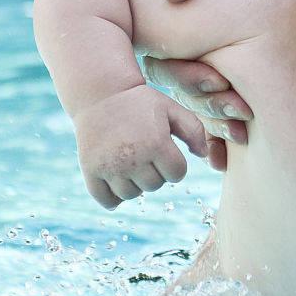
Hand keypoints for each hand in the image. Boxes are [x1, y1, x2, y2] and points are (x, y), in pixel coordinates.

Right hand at [74, 86, 206, 209]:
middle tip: (144, 150)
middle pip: (154, 185)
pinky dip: (113, 196)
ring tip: (129, 160)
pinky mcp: (91, 171)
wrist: (101, 95)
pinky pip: (108, 200)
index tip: (164, 148)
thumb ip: (193, 130)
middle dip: (154, 170)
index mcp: (156, 143)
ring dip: (134, 182)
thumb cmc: (140, 102)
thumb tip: (204, 156)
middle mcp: (133, 158)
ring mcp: (110, 166)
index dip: (174, 162)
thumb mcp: (170, 108)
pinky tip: (115, 179)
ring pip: (132, 195)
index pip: (176, 174)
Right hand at [143, 0, 292, 164]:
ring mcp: (221, 65)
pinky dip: (230, 136)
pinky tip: (239, 151)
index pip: (162, 61)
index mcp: (173, 20)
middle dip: (205, 106)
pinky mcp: (251, 81)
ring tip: (244, 128)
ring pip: (205, 109)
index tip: (214, 80)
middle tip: (238, 109)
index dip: (182, 77)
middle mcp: (191, 47)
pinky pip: (234, 115)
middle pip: (182, 92)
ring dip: (219, 124)